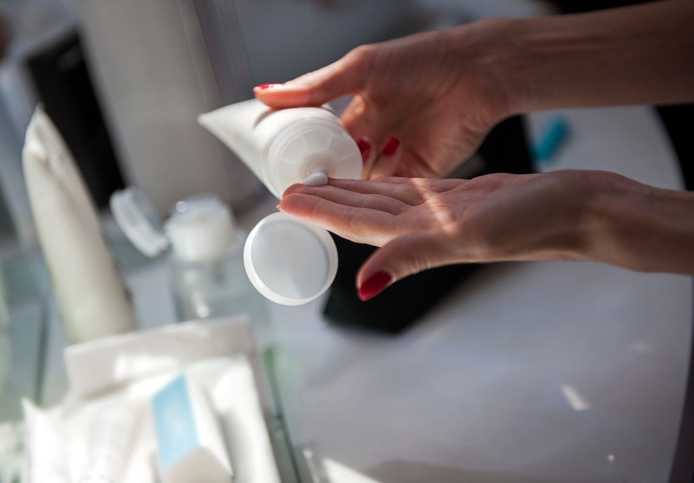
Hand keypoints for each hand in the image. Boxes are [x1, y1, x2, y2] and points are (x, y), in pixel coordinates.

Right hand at [254, 23, 514, 178]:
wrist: (477, 69)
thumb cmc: (420, 60)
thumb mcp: (360, 70)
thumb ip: (314, 87)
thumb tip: (263, 93)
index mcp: (356, 117)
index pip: (320, 146)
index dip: (304, 159)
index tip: (285, 170)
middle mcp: (374, 140)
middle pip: (340, 169)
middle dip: (326, 177)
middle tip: (309, 181)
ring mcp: (397, 158)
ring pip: (365, 183)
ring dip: (356, 180)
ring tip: (352, 165)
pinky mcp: (423, 173)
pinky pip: (395, 188)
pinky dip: (384, 186)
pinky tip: (380, 173)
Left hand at [279, 171, 693, 299]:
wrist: (572, 208)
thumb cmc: (529, 224)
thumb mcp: (467, 237)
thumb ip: (414, 257)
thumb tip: (365, 287)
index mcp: (419, 238)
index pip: (356, 224)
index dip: (320, 213)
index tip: (286, 202)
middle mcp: (423, 228)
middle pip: (361, 213)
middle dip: (325, 201)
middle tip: (289, 188)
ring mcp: (438, 213)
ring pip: (381, 200)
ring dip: (350, 191)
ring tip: (320, 180)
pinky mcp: (455, 199)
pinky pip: (407, 190)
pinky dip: (384, 183)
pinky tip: (370, 175)